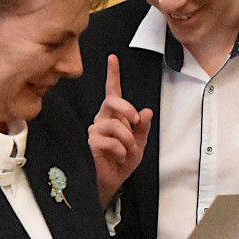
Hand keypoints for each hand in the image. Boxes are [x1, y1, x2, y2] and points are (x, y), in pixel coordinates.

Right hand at [88, 55, 152, 206]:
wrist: (113, 181)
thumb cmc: (123, 160)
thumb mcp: (140, 142)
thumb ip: (143, 127)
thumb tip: (147, 111)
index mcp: (114, 115)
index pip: (113, 91)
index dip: (112, 74)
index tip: (112, 58)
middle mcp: (102, 118)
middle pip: (112, 101)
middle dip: (127, 108)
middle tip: (137, 121)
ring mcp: (95, 130)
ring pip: (115, 125)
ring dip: (128, 140)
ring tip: (129, 152)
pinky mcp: (91, 142)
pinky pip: (110, 141)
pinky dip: (122, 151)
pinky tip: (120, 157)